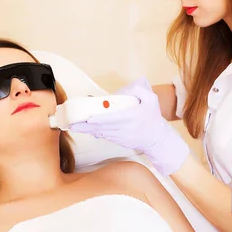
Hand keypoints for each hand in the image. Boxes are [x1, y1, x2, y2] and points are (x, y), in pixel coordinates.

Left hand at [69, 77, 188, 174]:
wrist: (158, 140)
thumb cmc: (154, 118)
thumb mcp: (152, 100)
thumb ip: (140, 91)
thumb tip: (126, 89)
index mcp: (132, 117)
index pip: (113, 119)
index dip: (100, 119)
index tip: (89, 118)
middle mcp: (125, 129)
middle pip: (102, 127)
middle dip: (85, 126)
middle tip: (72, 124)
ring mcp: (121, 137)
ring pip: (101, 132)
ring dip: (87, 130)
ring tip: (74, 126)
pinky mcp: (119, 141)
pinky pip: (105, 136)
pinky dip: (95, 132)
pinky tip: (86, 129)